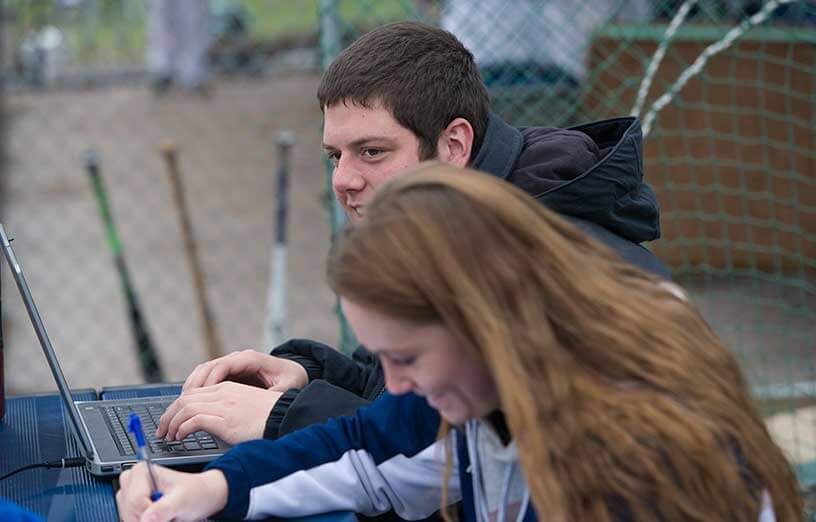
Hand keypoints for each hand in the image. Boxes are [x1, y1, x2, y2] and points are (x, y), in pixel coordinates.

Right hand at [116, 463, 226, 521]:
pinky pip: (131, 521)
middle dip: (149, 519)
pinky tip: (158, 518)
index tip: (166, 513)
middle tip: (169, 514)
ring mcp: (129, 496)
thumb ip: (164, 508)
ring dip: (147, 521)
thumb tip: (147, 519)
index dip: (150, 513)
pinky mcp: (131, 508)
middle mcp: (131, 482)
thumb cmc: (194, 493)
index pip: (135, 502)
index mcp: (141, 471)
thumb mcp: (183, 500)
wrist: (201, 497)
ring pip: (129, 519)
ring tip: (165, 514)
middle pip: (130, 512)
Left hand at [156, 382, 281, 443]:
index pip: (192, 393)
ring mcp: (223, 405)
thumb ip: (226, 409)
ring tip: (168, 436)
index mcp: (227, 388)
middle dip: (168, 415)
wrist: (285, 418)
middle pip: (184, 399)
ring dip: (171, 423)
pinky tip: (180, 437)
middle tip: (161, 430)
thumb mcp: (244, 407)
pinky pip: (193, 420)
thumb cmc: (268, 418)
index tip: (170, 421)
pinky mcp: (225, 419)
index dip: (176, 408)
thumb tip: (208, 422)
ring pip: (185, 408)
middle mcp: (223, 393)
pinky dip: (182, 429)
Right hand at [181, 349, 308, 392]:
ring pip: (204, 371)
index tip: (200, 397)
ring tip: (182, 405)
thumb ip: (276, 394)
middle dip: (195, 386)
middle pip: (208, 367)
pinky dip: (196, 388)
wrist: (293, 372)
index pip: (223, 366)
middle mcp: (238, 359)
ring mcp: (231, 365)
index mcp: (251, 359)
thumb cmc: (291, 378)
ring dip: (192, 387)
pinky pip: (206, 378)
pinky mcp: (228, 374)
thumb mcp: (288, 386)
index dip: (210, 381)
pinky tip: (189, 403)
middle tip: (183, 404)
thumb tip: (266, 403)